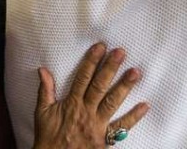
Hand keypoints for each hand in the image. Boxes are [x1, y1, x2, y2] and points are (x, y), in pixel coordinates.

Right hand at [33, 43, 148, 148]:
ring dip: (124, 87)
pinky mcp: (104, 139)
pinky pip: (121, 128)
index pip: (83, 77)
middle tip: (121, 52)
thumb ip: (45, 90)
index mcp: (72, 103)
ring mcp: (97, 125)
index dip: (91, 61)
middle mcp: (86, 112)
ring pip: (112, 102)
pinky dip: (134, 117)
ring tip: (135, 72)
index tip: (101, 47)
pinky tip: (145, 106)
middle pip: (100, 86)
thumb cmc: (48, 138)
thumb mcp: (42, 113)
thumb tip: (43, 69)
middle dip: (110, 68)